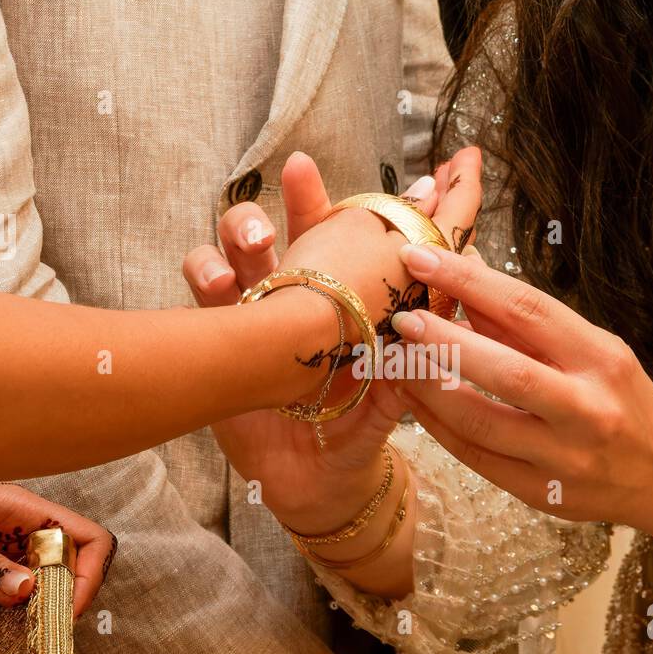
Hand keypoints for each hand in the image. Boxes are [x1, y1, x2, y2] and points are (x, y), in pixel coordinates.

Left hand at [0, 484, 116, 614]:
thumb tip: (27, 594)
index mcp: (17, 507)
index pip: (84, 537)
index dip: (86, 575)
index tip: (62, 611)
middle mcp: (10, 528)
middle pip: (63, 568)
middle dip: (59, 604)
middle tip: (36, 642)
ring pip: (30, 588)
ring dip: (26, 619)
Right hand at [181, 150, 483, 548]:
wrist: (309, 483)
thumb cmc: (357, 433)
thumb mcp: (394, 400)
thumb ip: (414, 366)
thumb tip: (447, 333)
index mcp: (357, 301)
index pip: (378, 243)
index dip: (401, 204)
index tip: (427, 170)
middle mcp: (309, 294)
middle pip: (302, 225)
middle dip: (302, 193)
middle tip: (301, 171)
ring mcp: (262, 308)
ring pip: (243, 243)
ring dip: (244, 228)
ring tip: (256, 239)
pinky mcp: (222, 330)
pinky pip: (205, 284)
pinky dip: (206, 271)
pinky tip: (217, 282)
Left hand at [386, 244, 652, 547]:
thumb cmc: (622, 398)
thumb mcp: (592, 350)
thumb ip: (526, 322)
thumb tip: (463, 270)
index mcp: (602, 359)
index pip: (528, 310)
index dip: (470, 281)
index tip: (422, 257)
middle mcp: (587, 409)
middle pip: (506, 371)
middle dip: (444, 341)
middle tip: (400, 318)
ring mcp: (565, 458)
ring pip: (482, 422)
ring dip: (429, 389)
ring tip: (394, 361)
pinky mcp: (543, 494)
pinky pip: (478, 458)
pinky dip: (439, 427)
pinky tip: (414, 402)